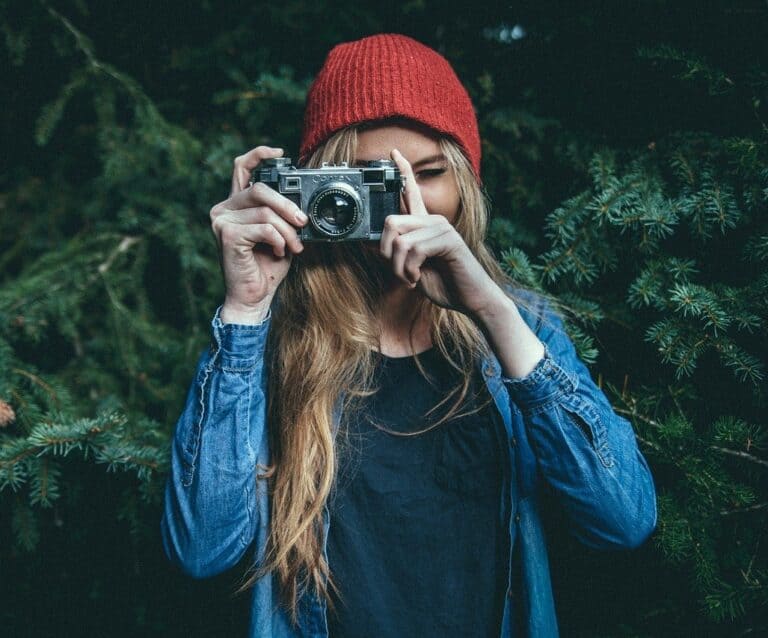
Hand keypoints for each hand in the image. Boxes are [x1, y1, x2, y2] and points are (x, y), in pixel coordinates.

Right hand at [209, 146, 307, 322]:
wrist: (254, 297)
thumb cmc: (267, 267)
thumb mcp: (280, 234)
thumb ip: (282, 215)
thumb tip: (301, 204)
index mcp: (236, 205)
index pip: (242, 168)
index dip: (259, 155)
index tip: (280, 153)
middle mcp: (224, 209)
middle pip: (260, 189)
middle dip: (288, 206)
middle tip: (303, 223)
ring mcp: (222, 221)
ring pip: (265, 211)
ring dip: (287, 230)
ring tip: (294, 246)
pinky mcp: (227, 235)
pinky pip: (263, 228)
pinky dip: (278, 240)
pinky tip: (278, 252)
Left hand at [381, 148, 505, 318]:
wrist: (471, 300)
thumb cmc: (444, 284)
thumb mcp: (411, 269)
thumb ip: (394, 255)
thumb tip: (368, 243)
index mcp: (425, 225)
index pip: (411, 192)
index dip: (403, 171)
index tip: (393, 153)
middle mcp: (433, 221)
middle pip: (390, 221)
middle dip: (386, 253)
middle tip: (400, 272)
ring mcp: (442, 228)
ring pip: (400, 241)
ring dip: (399, 268)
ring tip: (412, 279)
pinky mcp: (448, 239)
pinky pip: (414, 250)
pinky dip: (410, 270)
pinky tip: (419, 278)